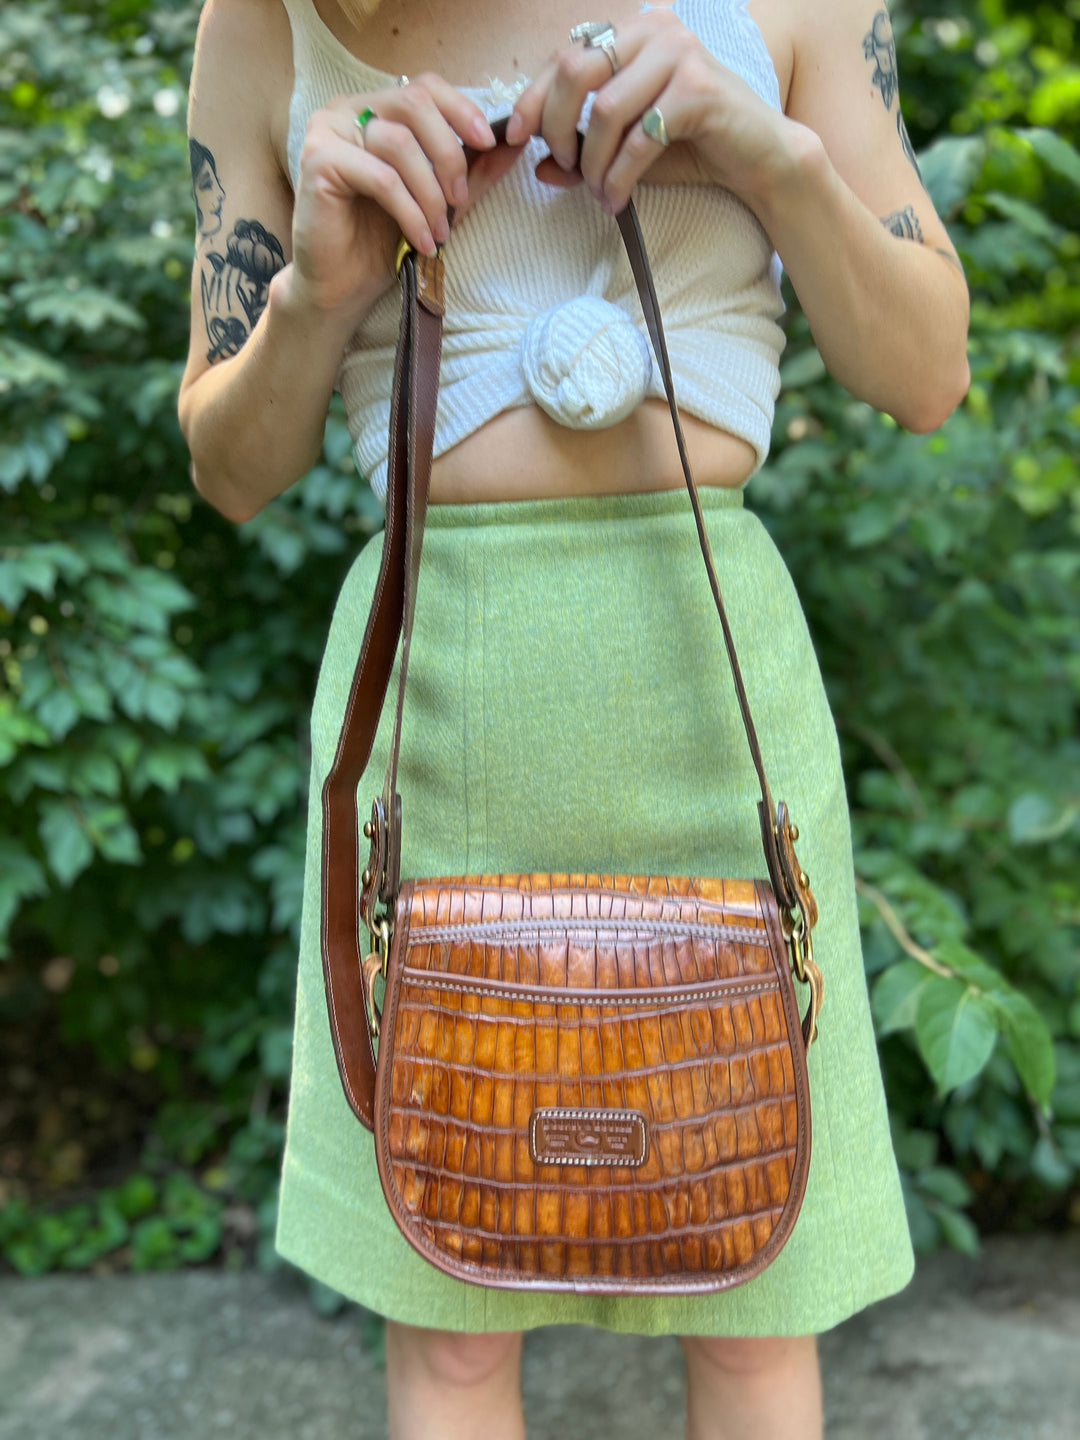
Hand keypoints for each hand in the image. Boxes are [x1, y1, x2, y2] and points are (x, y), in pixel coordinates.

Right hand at [288, 75, 521, 319]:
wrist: (341, 287)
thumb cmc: (382, 242)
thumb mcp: (438, 200)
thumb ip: (471, 171)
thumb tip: (514, 144)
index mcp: (373, 109)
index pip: (423, 87)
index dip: (461, 110)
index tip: (488, 143)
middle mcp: (346, 110)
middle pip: (414, 104)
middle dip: (449, 154)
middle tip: (459, 200)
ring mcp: (327, 131)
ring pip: (399, 143)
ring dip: (430, 193)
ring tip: (439, 231)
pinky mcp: (317, 161)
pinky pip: (382, 178)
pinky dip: (410, 212)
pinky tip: (422, 241)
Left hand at [505, 8, 792, 214]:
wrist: (757, 157)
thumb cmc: (692, 146)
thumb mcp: (628, 147)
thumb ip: (585, 151)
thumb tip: (538, 167)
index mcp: (633, 31)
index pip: (565, 56)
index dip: (533, 97)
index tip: (516, 136)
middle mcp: (654, 30)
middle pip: (576, 72)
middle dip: (558, 127)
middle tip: (562, 165)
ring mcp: (679, 54)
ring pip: (605, 109)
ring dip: (591, 162)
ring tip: (597, 190)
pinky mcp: (699, 89)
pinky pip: (640, 139)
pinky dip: (619, 177)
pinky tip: (615, 200)